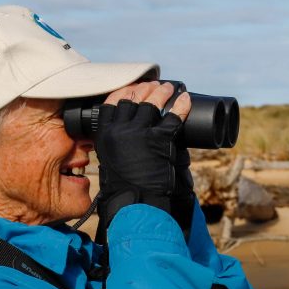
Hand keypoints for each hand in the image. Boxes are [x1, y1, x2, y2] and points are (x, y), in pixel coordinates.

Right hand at [95, 82, 194, 241]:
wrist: (136, 203)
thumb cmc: (124, 187)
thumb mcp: (110, 161)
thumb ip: (115, 144)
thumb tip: (126, 131)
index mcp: (104, 135)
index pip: (112, 103)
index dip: (125, 91)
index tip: (134, 87)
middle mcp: (119, 131)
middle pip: (132, 99)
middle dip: (144, 89)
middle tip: (154, 85)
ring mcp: (139, 134)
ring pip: (151, 103)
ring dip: (162, 92)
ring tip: (169, 88)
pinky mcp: (159, 140)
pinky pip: (173, 117)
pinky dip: (181, 106)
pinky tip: (185, 100)